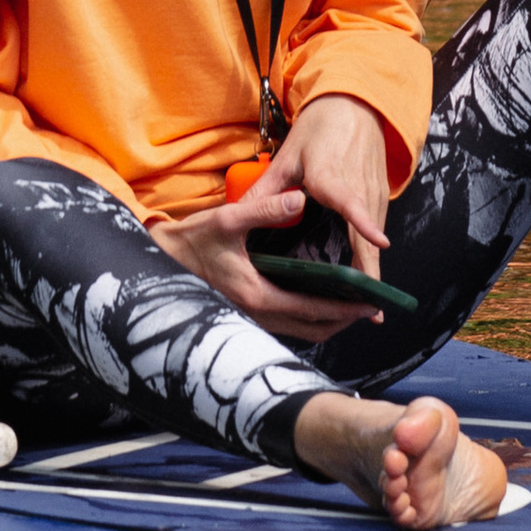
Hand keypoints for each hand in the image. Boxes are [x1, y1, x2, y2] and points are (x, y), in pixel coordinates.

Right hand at [150, 95, 392, 342]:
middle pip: (312, 329)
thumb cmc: (193, 240)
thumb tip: (300, 199)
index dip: (344, 309)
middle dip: (343, 321)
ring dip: (327, 321)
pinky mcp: (247, 313)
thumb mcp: (228, 219)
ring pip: (300, 330)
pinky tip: (318, 301)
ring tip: (351, 307)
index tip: (369, 304)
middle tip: (369, 309)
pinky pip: (287, 323)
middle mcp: (257, 314)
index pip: (312, 309)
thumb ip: (266, 210)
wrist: (160, 260)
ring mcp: (251, 317)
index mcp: (257, 295)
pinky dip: (309, 317)